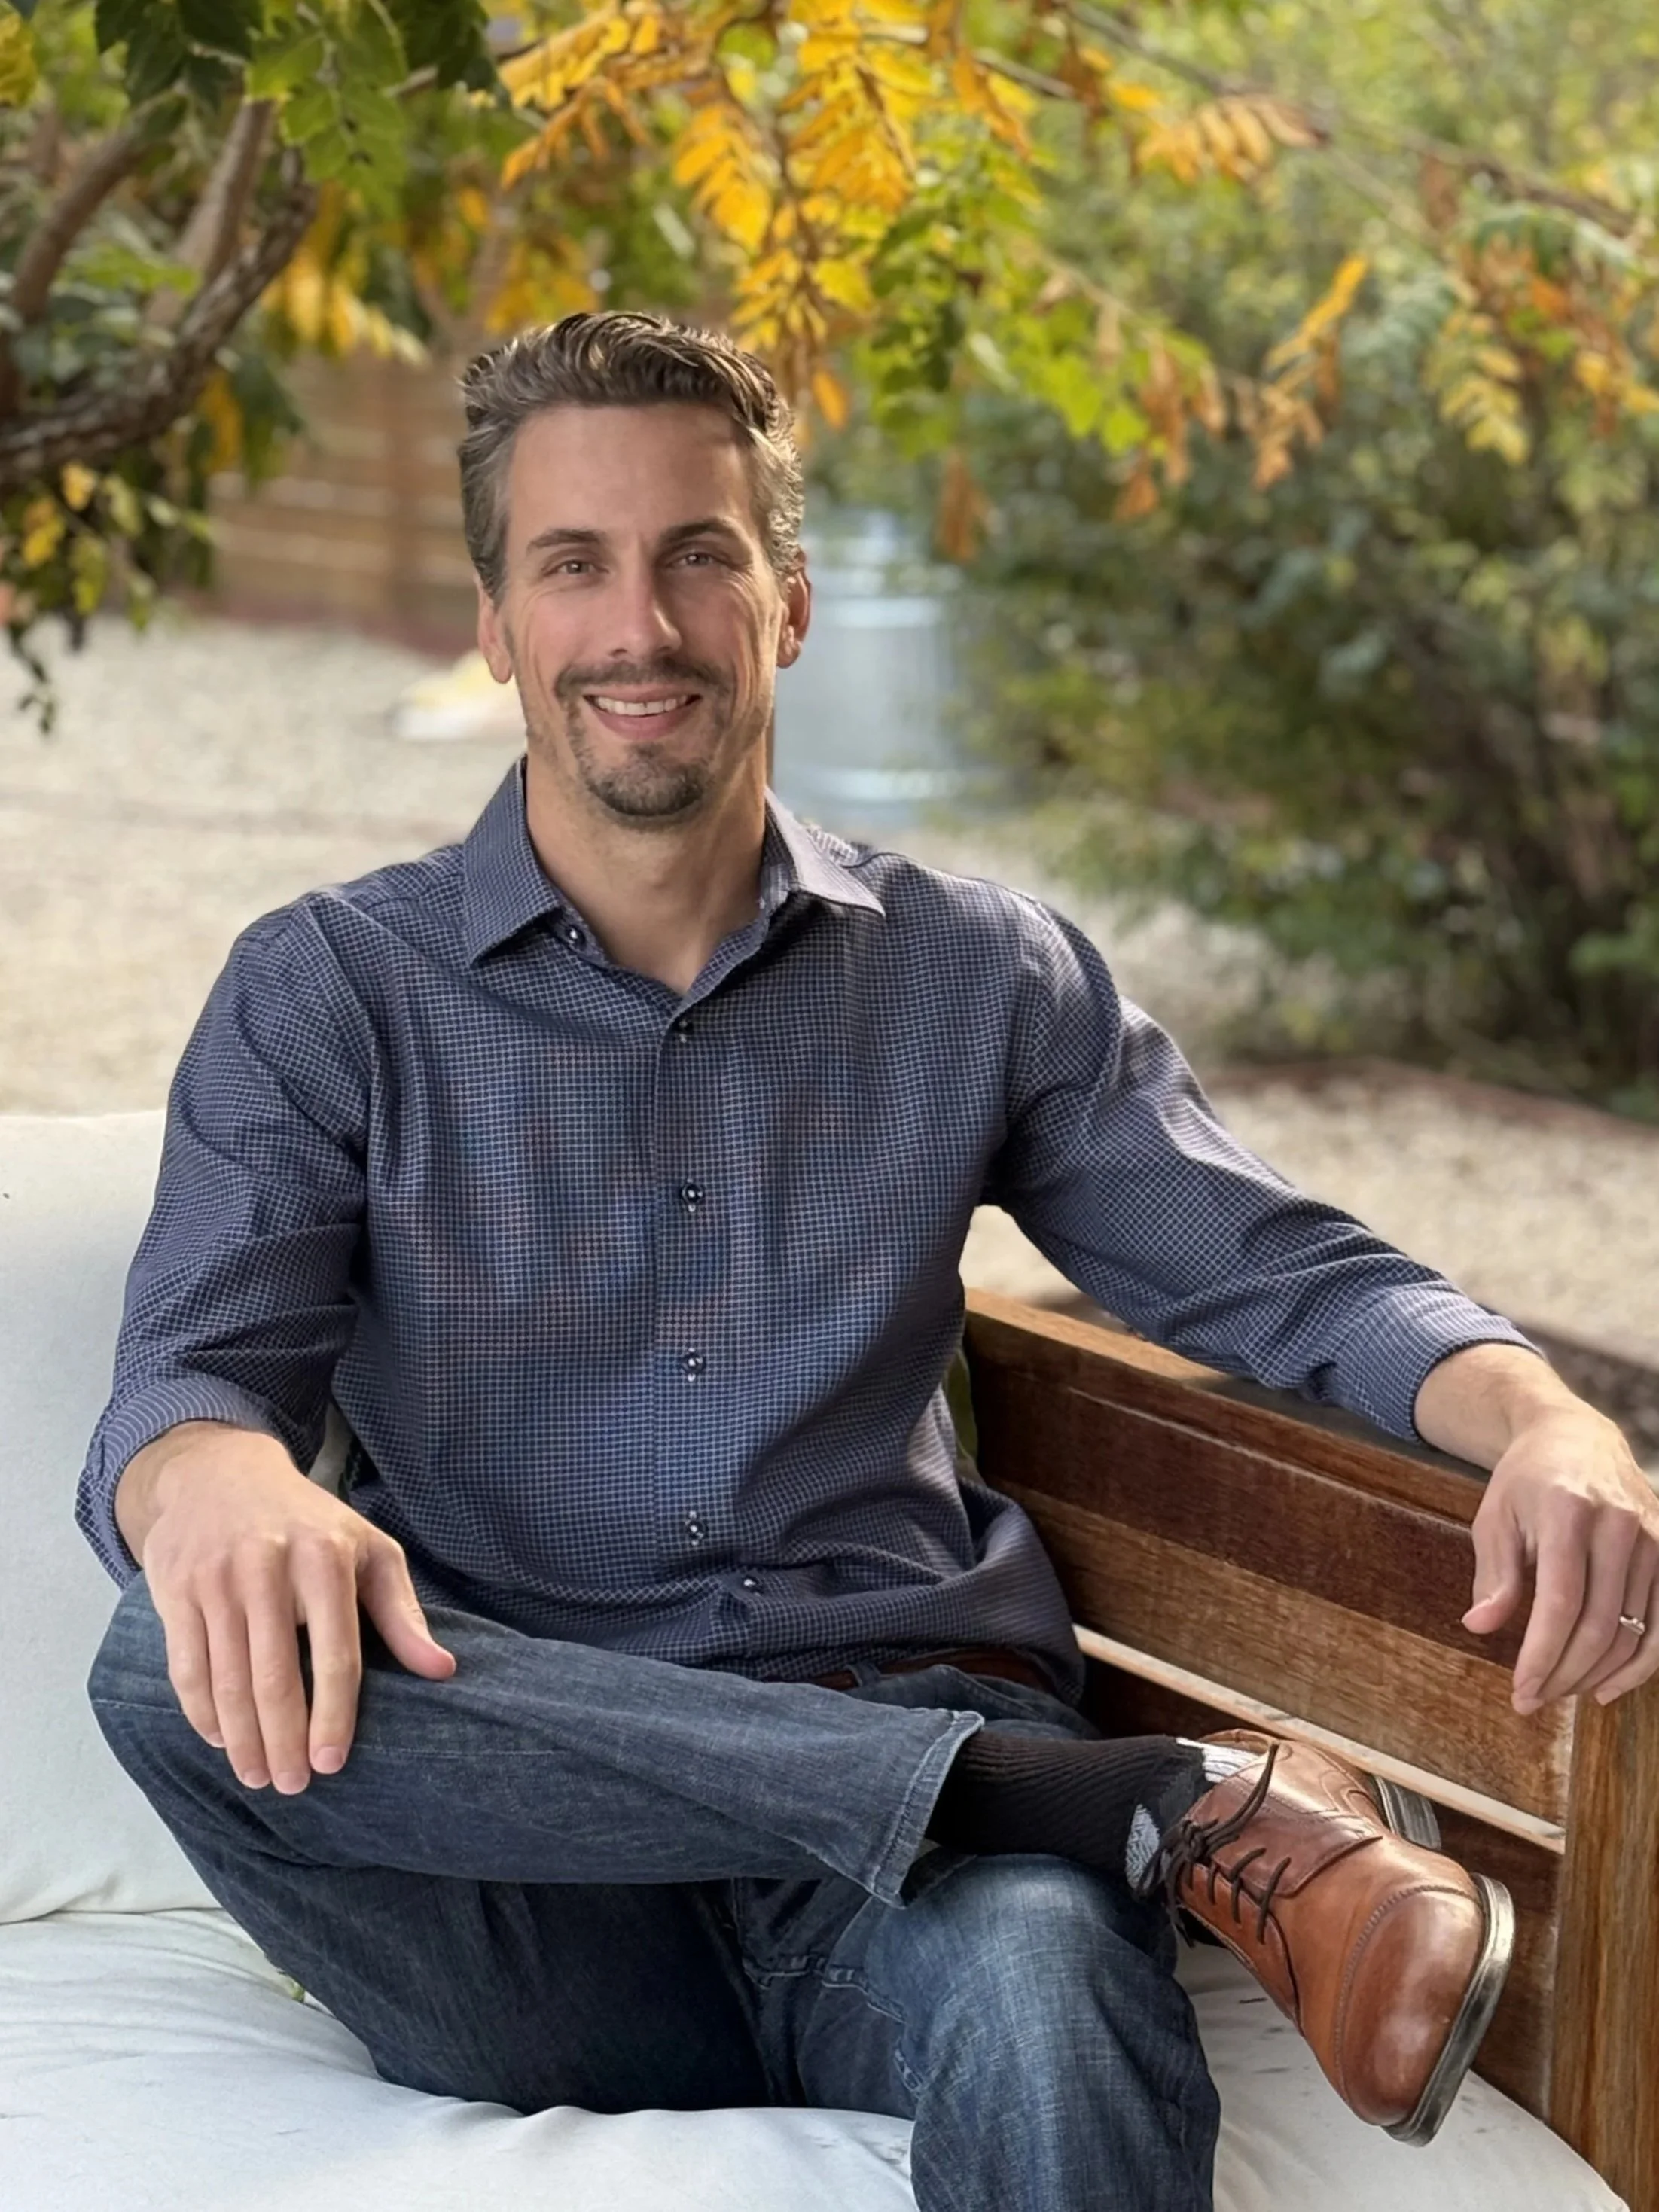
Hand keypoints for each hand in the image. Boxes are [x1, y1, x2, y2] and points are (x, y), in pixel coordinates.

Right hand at [119, 1422, 455, 1792]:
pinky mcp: (177, 1590)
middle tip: (292, 1786)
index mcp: (326, 1559)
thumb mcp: (368, 1550)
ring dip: (241, 1740)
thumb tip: (443, 1671)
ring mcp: (217, 1579)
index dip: (334, 1716)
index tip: (331, 1764)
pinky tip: (220, 1740)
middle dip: (283, 1742)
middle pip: (274, 1678)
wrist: (220, 1474)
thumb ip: (402, 1613)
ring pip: (227, 1680)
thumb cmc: (309, 1523)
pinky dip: (202, 1713)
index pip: (335, 1655)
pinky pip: (186, 1667)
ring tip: (258, 1776)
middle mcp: (268, 1567)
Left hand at [1462, 1405, 1658, 1712]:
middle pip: (1598, 1623)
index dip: (1542, 1654)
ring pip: (1632, 1630)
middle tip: (1533, 1700)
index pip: (1561, 1602)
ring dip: (1596, 1674)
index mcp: (1569, 1512)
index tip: (1521, 1691)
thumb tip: (1479, 1626)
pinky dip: (1641, 1665)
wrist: (1576, 1437)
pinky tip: (1608, 1687)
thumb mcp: (1495, 1518)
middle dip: (1564, 1673)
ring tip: (1561, 1694)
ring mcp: (1653, 1540)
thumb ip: (1495, 1575)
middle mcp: (1621, 1526)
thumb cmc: (1526, 1482)